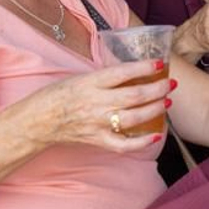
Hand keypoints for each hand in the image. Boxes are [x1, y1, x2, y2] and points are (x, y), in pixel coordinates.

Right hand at [14, 59, 172, 152]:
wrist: (37, 122)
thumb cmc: (58, 96)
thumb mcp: (80, 78)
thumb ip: (105, 77)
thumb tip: (134, 73)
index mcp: (90, 83)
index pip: (122, 73)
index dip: (144, 68)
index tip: (159, 63)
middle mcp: (95, 103)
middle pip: (134, 96)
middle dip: (157, 89)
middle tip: (171, 84)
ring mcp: (97, 124)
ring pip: (134, 118)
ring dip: (155, 109)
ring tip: (167, 102)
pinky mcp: (98, 140)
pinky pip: (124, 144)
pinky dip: (143, 142)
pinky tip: (157, 135)